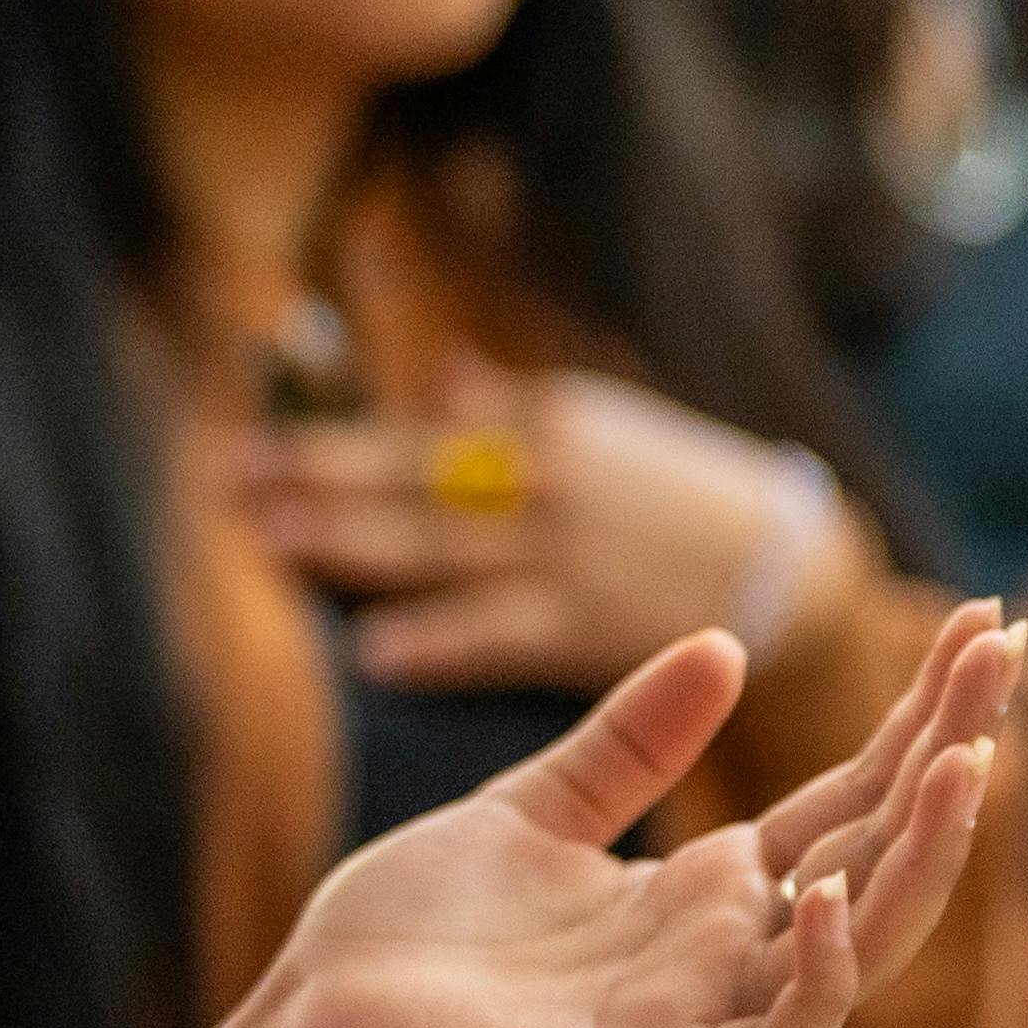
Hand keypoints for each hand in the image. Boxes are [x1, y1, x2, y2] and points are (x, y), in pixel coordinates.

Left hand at [227, 606, 1020, 1027]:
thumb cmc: (409, 940)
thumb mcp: (530, 811)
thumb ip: (630, 745)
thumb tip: (724, 644)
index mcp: (703, 892)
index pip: (849, 797)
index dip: (919, 716)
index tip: (979, 624)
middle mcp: (727, 955)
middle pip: (877, 849)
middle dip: (947, 752)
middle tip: (1003, 647)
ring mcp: (702, 1022)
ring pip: (858, 944)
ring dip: (919, 858)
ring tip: (966, 758)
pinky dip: (813, 973)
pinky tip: (823, 892)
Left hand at [235, 363, 867, 693]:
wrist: (795, 569)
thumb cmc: (686, 498)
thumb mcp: (606, 431)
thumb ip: (515, 410)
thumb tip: (448, 375)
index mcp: (547, 425)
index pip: (415, 433)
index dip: (328, 439)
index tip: (251, 443)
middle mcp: (548, 479)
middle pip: (410, 479)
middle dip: (318, 477)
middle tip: (232, 478)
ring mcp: (566, 551)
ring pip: (438, 547)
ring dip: (353, 545)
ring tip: (274, 540)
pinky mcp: (591, 622)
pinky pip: (498, 634)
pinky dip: (438, 642)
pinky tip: (376, 653)